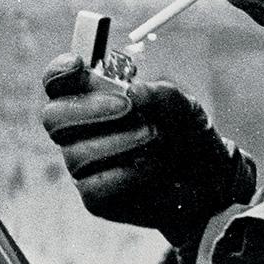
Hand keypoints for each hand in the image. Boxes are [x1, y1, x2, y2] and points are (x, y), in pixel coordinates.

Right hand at [39, 54, 255, 256]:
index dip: (58, 72)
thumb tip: (135, 92)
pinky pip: (95, 187)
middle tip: (127, 107)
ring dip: (119, 142)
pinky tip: (152, 168)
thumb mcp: (184, 108)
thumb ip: (161, 95)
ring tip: (156, 137)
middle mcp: (79, 132)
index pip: (57, 84)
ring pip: (77, 154)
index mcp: (92, 99)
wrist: (210, 184)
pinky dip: (127, 175)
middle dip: (89, 108)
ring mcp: (84, 166)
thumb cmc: (187, 136)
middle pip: (54, 117)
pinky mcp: (96, 198)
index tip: (78, 64)